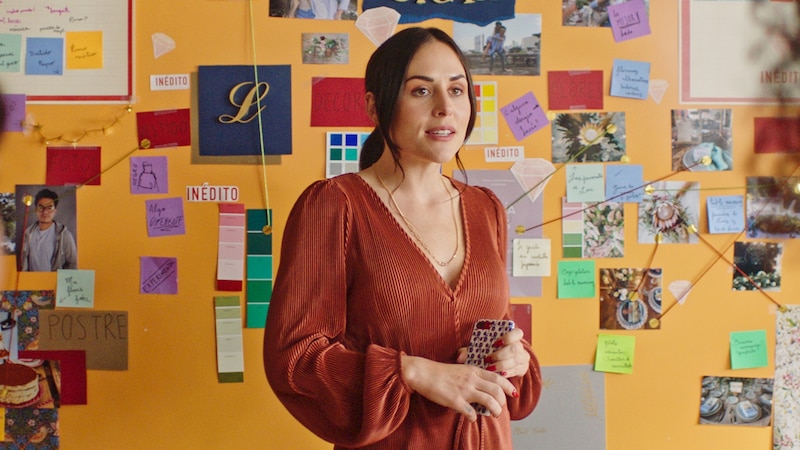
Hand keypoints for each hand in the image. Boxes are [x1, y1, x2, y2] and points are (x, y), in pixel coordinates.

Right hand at [401, 355, 517, 422]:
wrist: (423, 373)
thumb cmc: (440, 372)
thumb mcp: (461, 368)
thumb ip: (473, 376)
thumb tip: (483, 387)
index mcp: (474, 370)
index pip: (497, 378)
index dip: (508, 386)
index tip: (513, 393)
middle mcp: (472, 379)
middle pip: (497, 390)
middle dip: (503, 402)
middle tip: (501, 408)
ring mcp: (464, 390)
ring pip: (489, 401)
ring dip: (495, 410)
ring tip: (495, 415)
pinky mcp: (455, 401)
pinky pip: (471, 412)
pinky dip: (474, 417)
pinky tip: (471, 418)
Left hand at [482, 328, 530, 378]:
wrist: (504, 360)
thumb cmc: (494, 349)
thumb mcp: (492, 344)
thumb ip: (486, 342)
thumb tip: (473, 346)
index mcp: (515, 336)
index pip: (517, 333)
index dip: (507, 337)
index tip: (495, 343)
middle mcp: (520, 346)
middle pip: (514, 348)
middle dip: (500, 354)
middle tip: (488, 359)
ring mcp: (523, 358)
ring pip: (515, 361)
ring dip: (501, 365)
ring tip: (490, 368)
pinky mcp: (522, 369)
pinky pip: (515, 371)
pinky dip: (506, 372)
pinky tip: (499, 373)